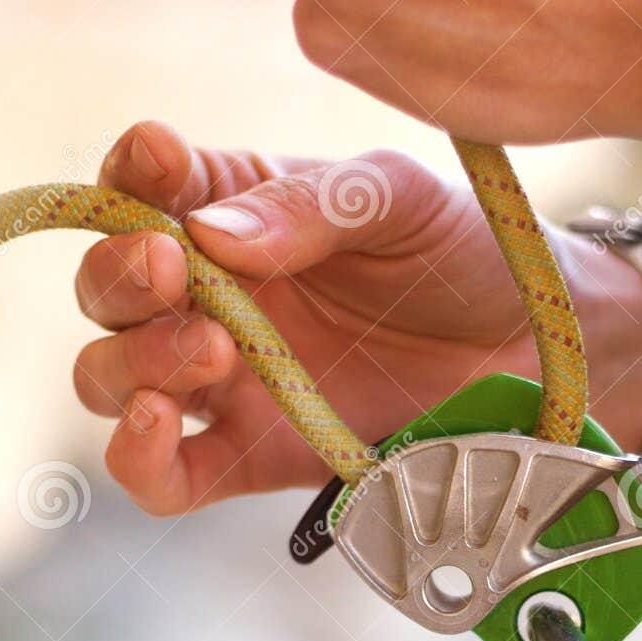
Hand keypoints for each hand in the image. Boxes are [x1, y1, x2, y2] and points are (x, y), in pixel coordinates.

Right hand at [74, 121, 641, 514]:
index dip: (133, 172)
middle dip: (121, 277)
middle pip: (108, 291)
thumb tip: (212, 235)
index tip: (159, 162)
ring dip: (134, 363)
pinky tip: (157, 426)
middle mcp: (212, 295)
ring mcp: (226, 381)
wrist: (533, 350)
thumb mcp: (399, 199)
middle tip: (175, 269)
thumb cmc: (462, 254)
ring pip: (114, 378)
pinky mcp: (252, 459)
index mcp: (235, 208)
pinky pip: (163, 478)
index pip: (144, 184)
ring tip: (216, 351)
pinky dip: (137, 460)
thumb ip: (314, 205)